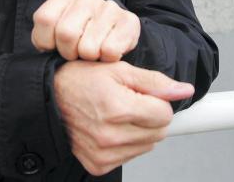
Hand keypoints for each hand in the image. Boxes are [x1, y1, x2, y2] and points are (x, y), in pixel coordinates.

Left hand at [31, 0, 139, 60]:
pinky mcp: (129, 20)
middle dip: (68, 52)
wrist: (109, 39)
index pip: (45, 19)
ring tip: (92, 52)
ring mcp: (109, 6)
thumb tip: (47, 49)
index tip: (53, 46)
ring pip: (88, 48)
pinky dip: (106, 59)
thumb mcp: (51, 36)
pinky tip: (106, 52)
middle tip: (75, 53)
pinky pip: (110, 51)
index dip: (47, 41)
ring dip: (88, 59)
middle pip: (66, 33)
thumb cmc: (74, 39)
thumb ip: (43, 38)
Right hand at [53, 60, 193, 175]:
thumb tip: (184, 90)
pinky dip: (125, 143)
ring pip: (147, 146)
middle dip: (149, 116)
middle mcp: (110, 135)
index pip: (164, 115)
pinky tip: (108, 129)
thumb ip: (155, 81)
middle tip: (127, 103)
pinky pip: (129, 157)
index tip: (139, 94)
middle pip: (159, 132)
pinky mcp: (98, 164)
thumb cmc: (81, 80)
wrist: (49, 99)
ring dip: (138, 131)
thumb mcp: (119, 70)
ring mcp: (104, 153)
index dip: (156, 101)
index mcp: (118, 108)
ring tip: (115, 115)